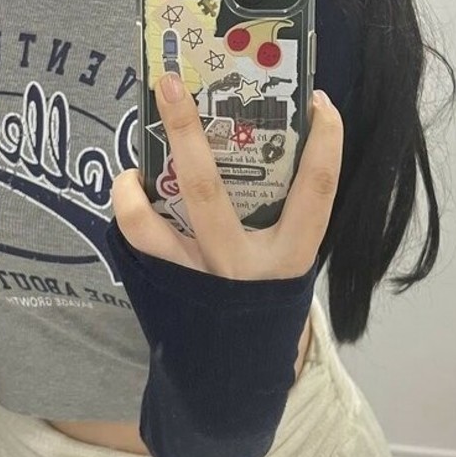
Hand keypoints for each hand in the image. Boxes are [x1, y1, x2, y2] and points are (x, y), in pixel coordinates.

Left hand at [111, 75, 342, 280]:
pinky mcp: (165, 287)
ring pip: (151, 223)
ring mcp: (198, 277)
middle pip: (209, 188)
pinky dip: (129, 208)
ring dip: (133, 184)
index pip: (317, 190)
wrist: (235, 374)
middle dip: (186, 129)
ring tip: (133, 165)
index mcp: (291, 254)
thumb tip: (267, 135)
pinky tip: (133, 190)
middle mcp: (243, 265)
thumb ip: (283, 210)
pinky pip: (136, 241)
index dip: (326, 142)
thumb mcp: (288, 257)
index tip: (320, 100)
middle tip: (170, 82)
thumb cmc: (265, 295)